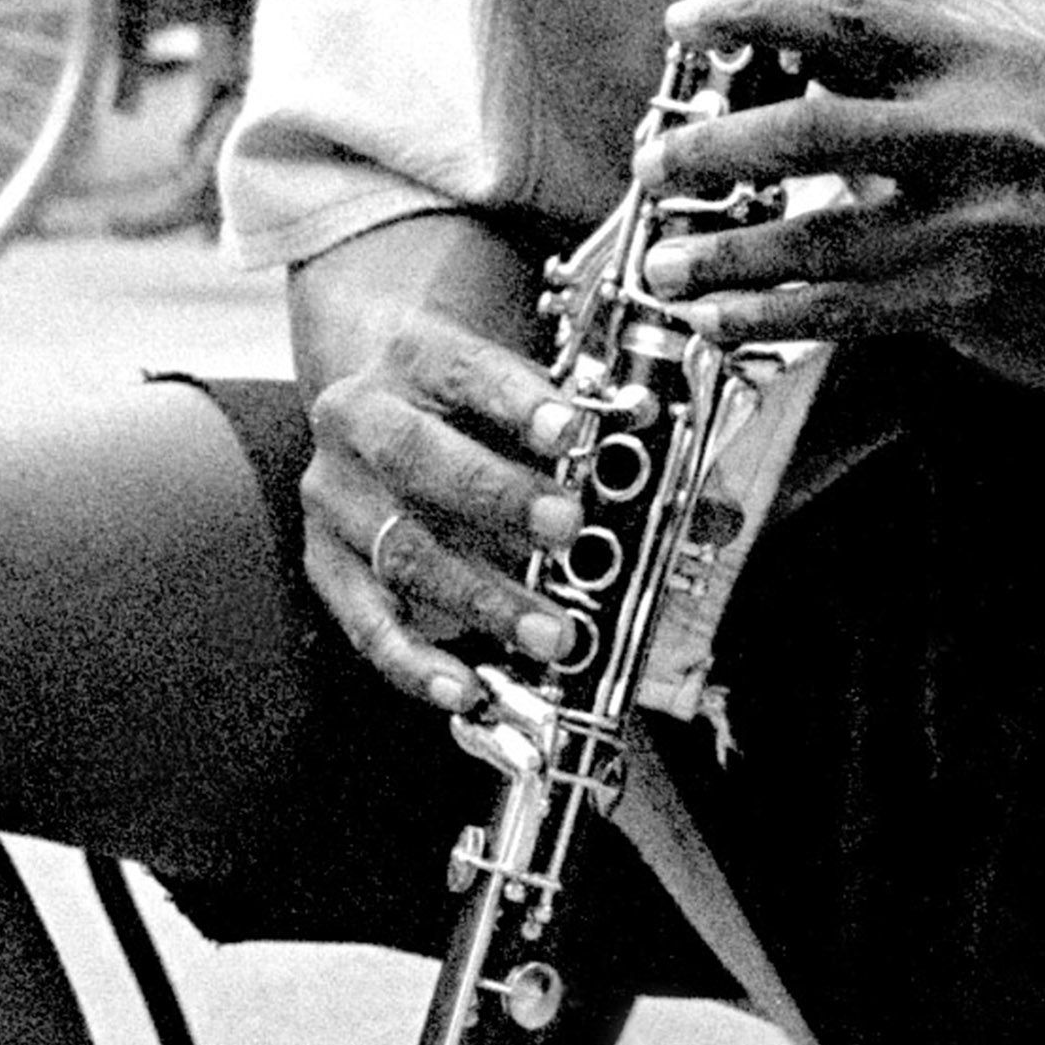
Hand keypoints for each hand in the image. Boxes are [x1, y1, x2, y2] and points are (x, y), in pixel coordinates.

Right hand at [300, 292, 599, 720]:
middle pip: (417, 458)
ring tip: (553, 637)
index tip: (574, 428)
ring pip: (399, 549)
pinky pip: (364, 621)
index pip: (464, 368)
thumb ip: (621, 446)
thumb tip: (718, 516)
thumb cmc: (476, 405)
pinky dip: (414, 662)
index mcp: (416, 354)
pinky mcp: (325, 562)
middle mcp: (360, 418)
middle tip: (568, 528)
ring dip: (480, 598)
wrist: (378, 401)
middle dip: (497, 497)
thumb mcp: (534, 397)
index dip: (518, 400)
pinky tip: (465, 689)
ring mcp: (336, 496)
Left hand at [636, 0, 1044, 395]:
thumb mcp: (1039, 94)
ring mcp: (972, 227)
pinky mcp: (969, 306)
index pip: (846, 21)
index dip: (752, 15)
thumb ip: (935, 90)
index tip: (689, 23)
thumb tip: (823, 86)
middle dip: (710, 148)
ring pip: (810, 239)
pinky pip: (843, 313)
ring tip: (666, 262)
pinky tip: (723, 321)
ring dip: (722, 253)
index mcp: (987, 66)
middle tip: (658, 162)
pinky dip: (769, 318)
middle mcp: (975, 137)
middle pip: (806, 131)